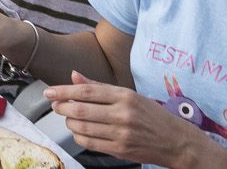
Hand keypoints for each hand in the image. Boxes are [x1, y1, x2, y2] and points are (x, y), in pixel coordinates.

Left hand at [43, 74, 219, 165]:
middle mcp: (122, 114)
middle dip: (62, 107)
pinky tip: (79, 132)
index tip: (50, 91)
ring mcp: (121, 134)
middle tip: (55, 104)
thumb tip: (74, 76)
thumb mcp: (129, 95)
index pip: (87, 91)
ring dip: (70, 122)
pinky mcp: (121, 150)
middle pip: (81, 109)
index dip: (64, 91)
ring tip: (69, 118)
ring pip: (83, 128)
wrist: (177, 142)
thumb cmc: (153, 115)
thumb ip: (99, 86)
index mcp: (124, 96)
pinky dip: (80, 137)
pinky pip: (91, 144)